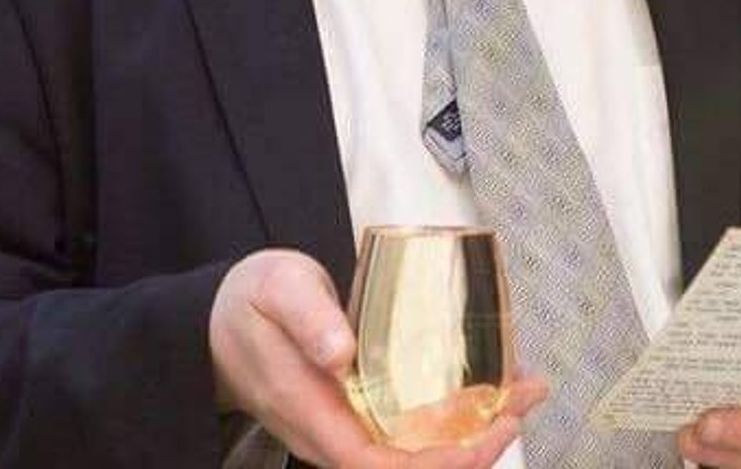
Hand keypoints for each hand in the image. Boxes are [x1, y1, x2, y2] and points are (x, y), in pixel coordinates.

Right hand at [209, 249, 547, 468]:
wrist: (218, 321)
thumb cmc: (250, 300)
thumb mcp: (277, 289)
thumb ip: (308, 317)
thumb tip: (343, 351)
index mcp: (310, 412)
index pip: (378, 464)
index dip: (438, 462)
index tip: (488, 432)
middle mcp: (330, 433)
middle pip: (407, 468)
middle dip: (473, 447)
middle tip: (523, 401)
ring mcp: (343, 426)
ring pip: (414, 452)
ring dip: (472, 431)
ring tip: (522, 390)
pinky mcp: (355, 412)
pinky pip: (409, 429)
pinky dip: (453, 414)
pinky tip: (487, 387)